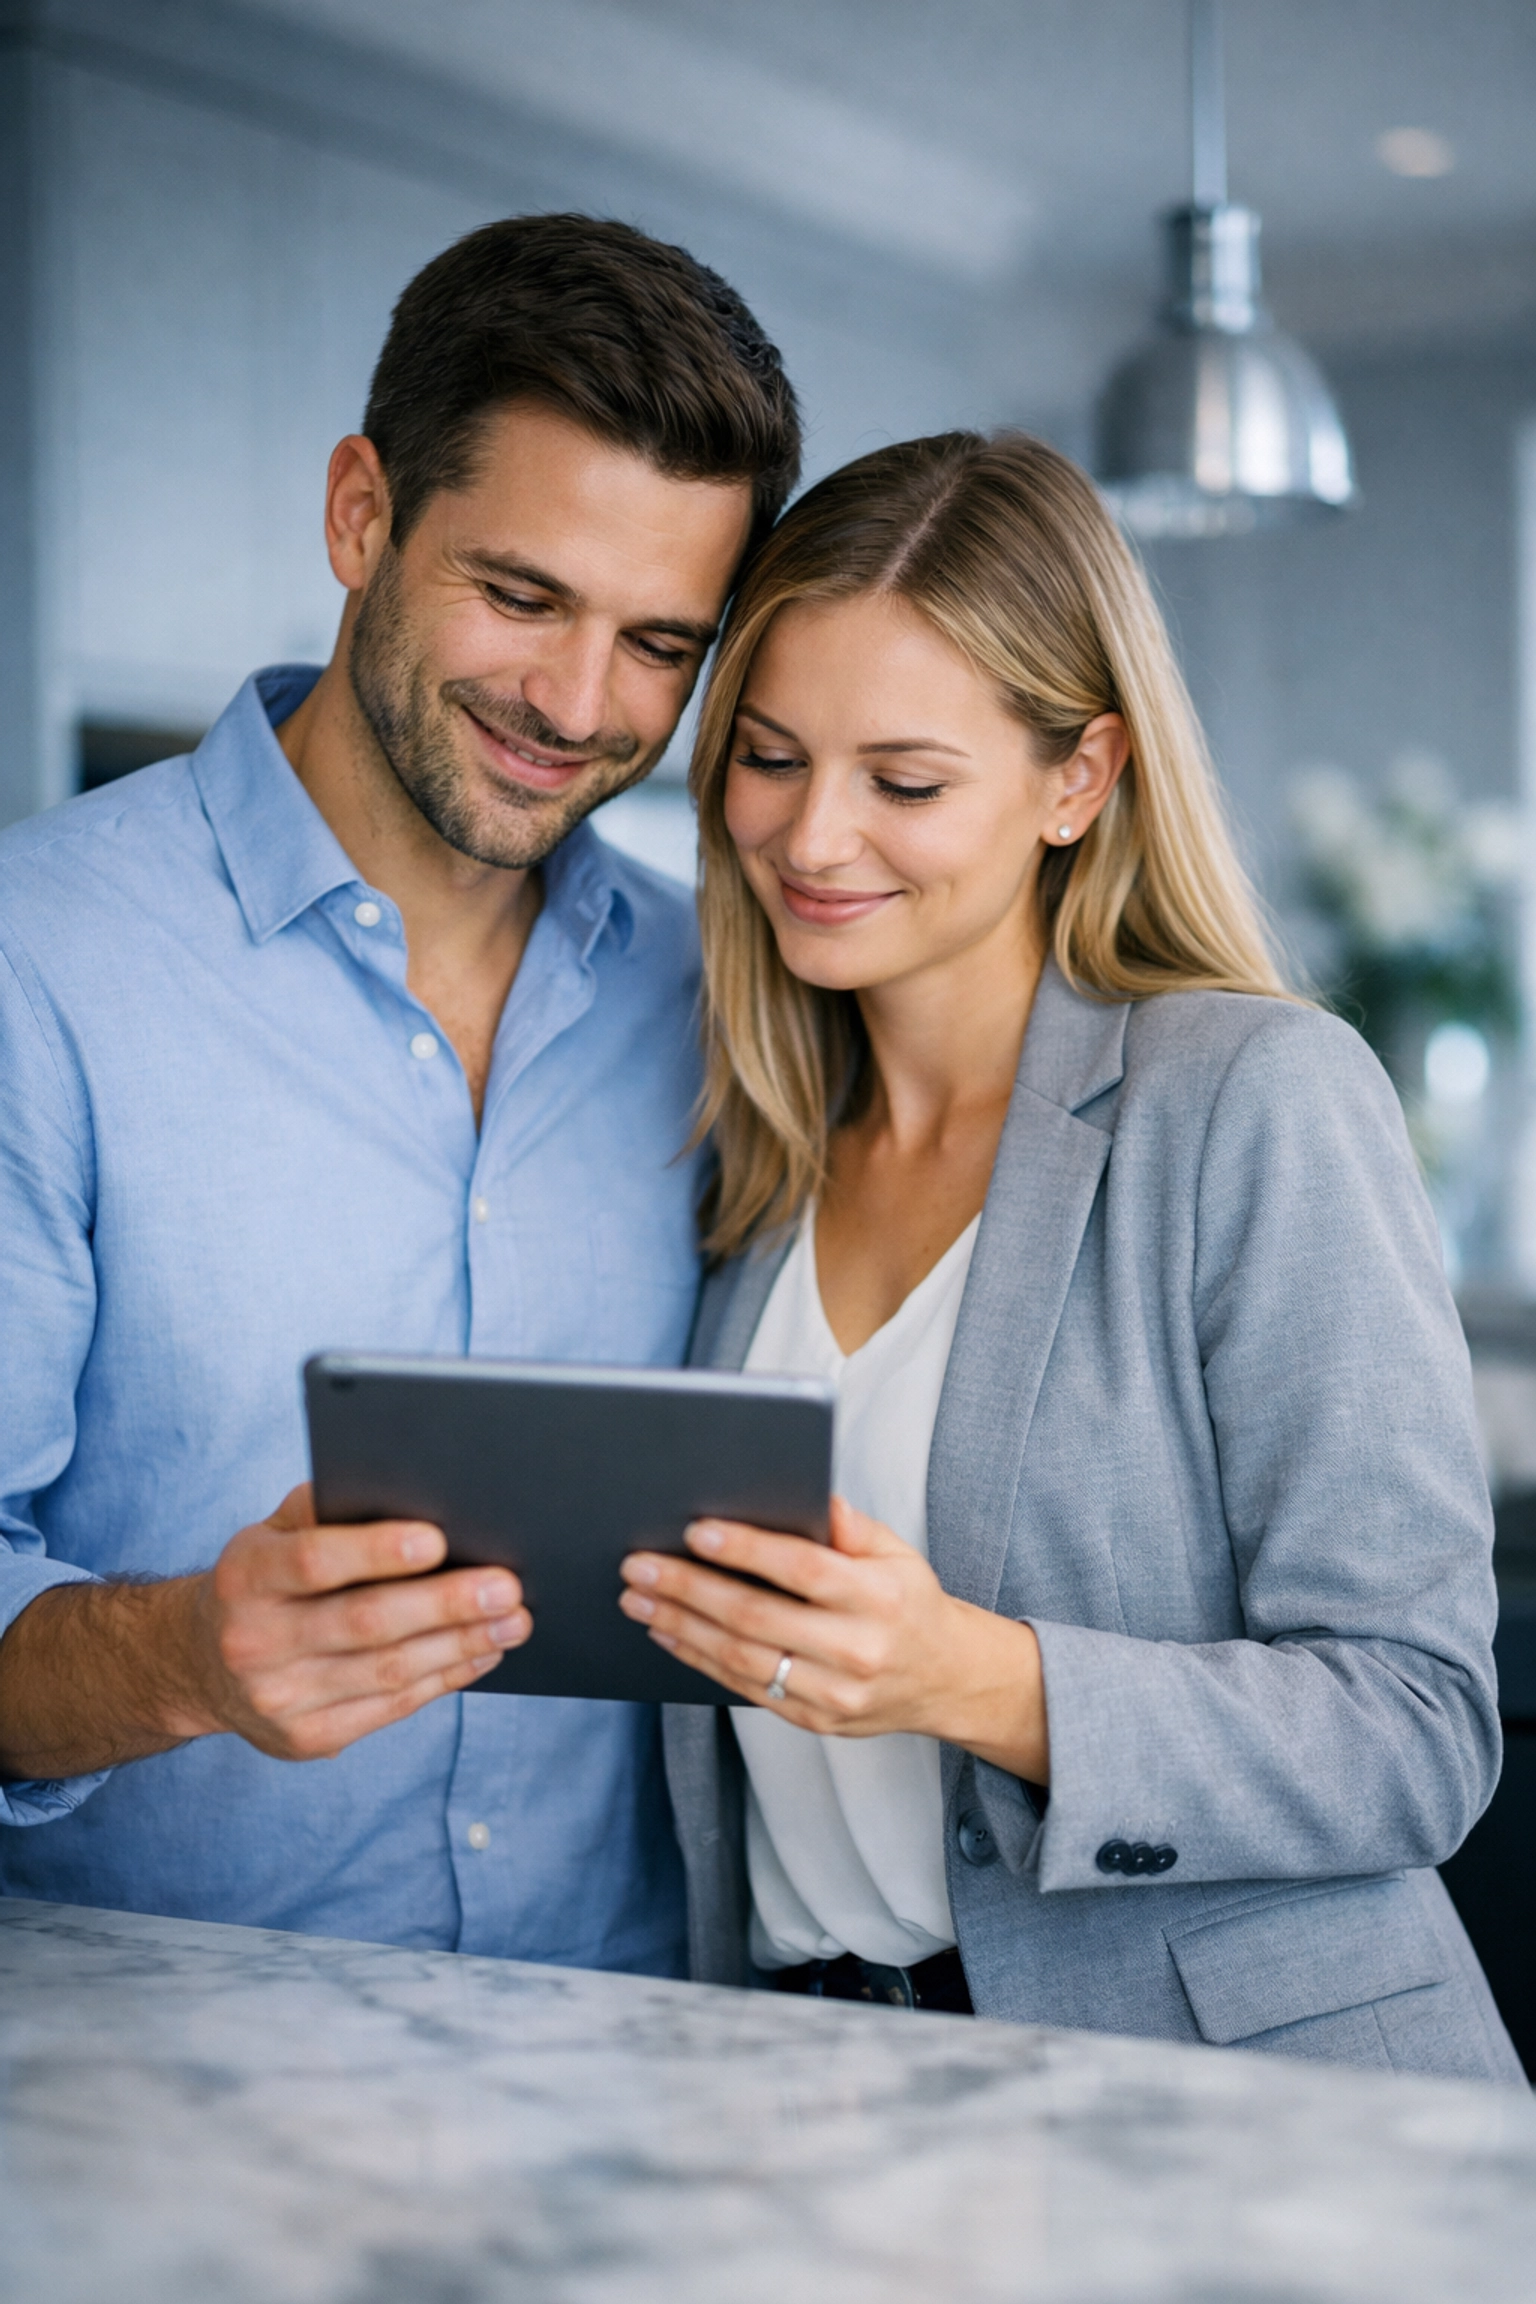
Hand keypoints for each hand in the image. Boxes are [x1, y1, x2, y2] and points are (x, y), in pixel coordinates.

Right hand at [0, 1484, 531, 1782]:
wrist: (202, 1664)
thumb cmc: (263, 1579)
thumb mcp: (272, 1533)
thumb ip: (326, 1510)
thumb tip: (410, 1490)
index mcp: (246, 1577)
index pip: (314, 1562)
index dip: (377, 1551)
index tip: (439, 1539)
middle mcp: (255, 1642)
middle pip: (365, 1623)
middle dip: (446, 1604)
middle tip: (507, 1586)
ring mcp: (280, 1698)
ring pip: (388, 1672)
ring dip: (461, 1645)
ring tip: (513, 1620)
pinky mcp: (307, 1739)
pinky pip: (392, 1707)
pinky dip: (446, 1678)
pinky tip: (482, 1652)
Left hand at [619, 1497, 1048, 1780]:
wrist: (946, 1678)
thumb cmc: (909, 1601)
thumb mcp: (895, 1551)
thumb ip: (848, 1524)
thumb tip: (806, 1491)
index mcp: (880, 1597)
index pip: (803, 1570)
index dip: (746, 1550)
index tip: (695, 1530)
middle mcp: (857, 1650)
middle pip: (757, 1618)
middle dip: (689, 1589)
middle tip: (639, 1565)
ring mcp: (834, 1694)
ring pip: (741, 1659)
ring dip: (680, 1626)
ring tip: (637, 1597)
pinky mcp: (814, 1721)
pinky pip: (745, 1689)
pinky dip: (698, 1659)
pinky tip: (668, 1631)